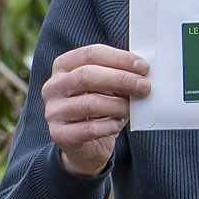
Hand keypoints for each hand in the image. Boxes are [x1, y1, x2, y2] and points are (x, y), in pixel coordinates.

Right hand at [41, 44, 152, 177]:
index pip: (90, 54)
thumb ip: (118, 76)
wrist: (85, 144)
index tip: (143, 67)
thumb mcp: (106, 87)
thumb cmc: (98, 108)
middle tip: (145, 86)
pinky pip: (90, 129)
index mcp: (63, 67)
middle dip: (121, 79)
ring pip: (90, 103)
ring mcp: (54, 111)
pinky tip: (118, 124)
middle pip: (87, 75)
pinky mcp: (60, 134)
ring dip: (118, 105)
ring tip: (133, 108)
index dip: (119, 58)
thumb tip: (142, 74)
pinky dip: (110, 125)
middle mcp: (53, 87)